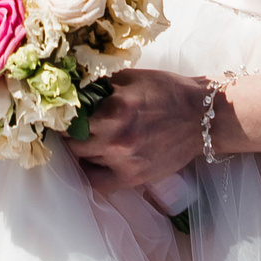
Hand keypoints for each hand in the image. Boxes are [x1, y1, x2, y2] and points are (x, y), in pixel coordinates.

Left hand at [69, 68, 207, 191]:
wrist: (201, 117)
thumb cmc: (166, 92)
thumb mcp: (130, 78)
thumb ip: (99, 85)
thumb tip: (70, 86)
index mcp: (114, 108)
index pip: (69, 115)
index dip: (61, 113)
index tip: (59, 110)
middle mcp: (116, 137)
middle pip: (71, 140)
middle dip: (67, 131)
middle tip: (68, 124)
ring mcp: (124, 161)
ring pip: (81, 159)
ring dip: (80, 149)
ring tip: (86, 138)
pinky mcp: (133, 178)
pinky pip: (96, 181)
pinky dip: (90, 171)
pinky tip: (94, 159)